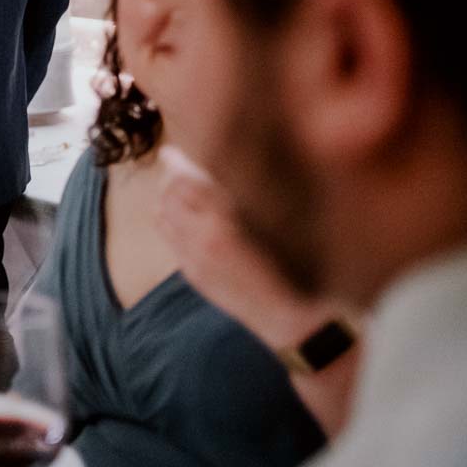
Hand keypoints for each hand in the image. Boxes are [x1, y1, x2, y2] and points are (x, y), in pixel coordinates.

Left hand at [155, 147, 341, 347]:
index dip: (175, 162)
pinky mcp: (193, 273)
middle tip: (175, 166)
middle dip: (170, 177)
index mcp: (233, 216)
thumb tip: (219, 161)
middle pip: (169, 193)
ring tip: (177, 189)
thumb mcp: (280, 213)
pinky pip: (168, 237)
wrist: (296, 315)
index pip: (184, 179)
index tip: (170, 151)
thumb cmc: (304, 259)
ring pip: (162, 213)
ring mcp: (197, 257)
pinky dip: (167, 219)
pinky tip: (178, 215)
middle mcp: (209, 236)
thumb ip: (244, 188)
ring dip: (166, 197)